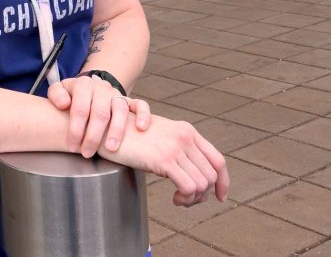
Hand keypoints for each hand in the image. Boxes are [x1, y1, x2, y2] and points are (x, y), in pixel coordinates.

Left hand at [47, 75, 150, 157]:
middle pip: (100, 112)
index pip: (80, 108)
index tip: (72, 146)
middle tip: (87, 153)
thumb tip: (63, 104)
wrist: (90, 87)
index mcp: (83, 85)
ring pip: (120, 109)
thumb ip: (57, 95)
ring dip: (117, 130)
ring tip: (111, 148)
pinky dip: (143, 115)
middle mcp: (102, 89)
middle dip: (94, 135)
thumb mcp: (60, 90)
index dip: (76, 129)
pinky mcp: (130, 101)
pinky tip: (140, 128)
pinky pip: (140, 105)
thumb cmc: (73, 95)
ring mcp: (117, 95)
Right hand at [99, 114, 229, 206]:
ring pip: (202, 184)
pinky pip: (189, 187)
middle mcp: (185, 136)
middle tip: (187, 200)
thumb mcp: (159, 135)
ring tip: (179, 200)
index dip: (223, 181)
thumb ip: (178, 147)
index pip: (218, 160)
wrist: (107, 131)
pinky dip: (186, 198)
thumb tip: (194, 172)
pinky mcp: (163, 159)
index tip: (220, 195)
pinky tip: (174, 198)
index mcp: (187, 130)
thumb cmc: (129, 136)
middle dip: (203, 195)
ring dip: (193, 199)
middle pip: (212, 175)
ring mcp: (175, 147)